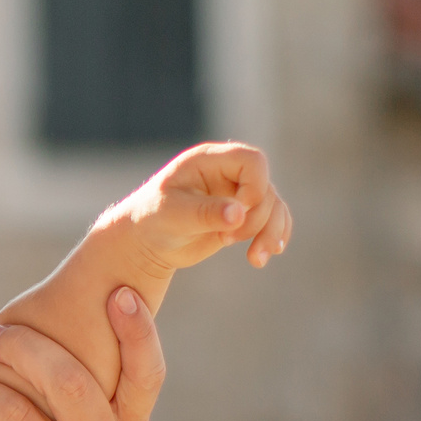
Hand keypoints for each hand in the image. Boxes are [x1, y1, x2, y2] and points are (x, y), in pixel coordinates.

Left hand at [111, 142, 291, 275]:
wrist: (147, 240)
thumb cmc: (152, 219)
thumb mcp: (173, 215)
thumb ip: (204, 213)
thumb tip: (238, 214)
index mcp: (209, 160)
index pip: (251, 161)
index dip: (255, 187)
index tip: (238, 213)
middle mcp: (228, 172)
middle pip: (266, 188)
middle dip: (257, 218)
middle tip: (226, 241)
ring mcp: (238, 193)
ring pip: (274, 206)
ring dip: (270, 233)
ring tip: (256, 260)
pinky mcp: (244, 215)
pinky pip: (274, 220)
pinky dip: (274, 237)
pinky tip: (265, 255)